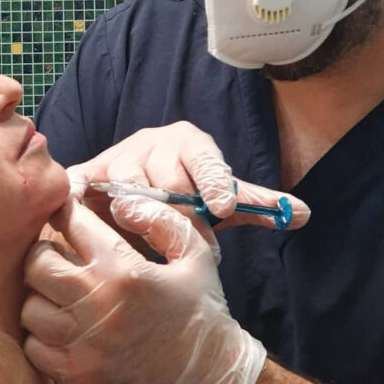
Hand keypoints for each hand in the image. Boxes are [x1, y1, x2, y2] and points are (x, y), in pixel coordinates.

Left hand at [22, 194, 266, 383]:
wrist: (208, 381)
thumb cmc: (201, 311)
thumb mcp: (196, 254)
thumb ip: (159, 220)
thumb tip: (120, 202)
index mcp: (124, 270)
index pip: (73, 225)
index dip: (66, 211)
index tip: (66, 211)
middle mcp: (96, 304)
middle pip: (38, 264)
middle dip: (44, 251)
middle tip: (57, 251)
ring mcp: (82, 343)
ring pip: (30, 306)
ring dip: (40, 293)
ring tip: (58, 289)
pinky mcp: (76, 375)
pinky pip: (33, 346)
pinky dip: (40, 332)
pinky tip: (60, 324)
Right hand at [66, 121, 309, 228]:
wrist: (134, 183)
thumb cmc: (185, 193)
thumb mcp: (221, 198)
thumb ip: (257, 204)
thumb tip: (305, 213)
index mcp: (190, 142)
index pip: (204, 157)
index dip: (212, 181)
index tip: (223, 207)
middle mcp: (152, 143)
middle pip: (166, 176)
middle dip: (179, 211)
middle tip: (191, 241)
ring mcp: (117, 156)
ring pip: (126, 183)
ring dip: (137, 210)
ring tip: (145, 233)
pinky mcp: (86, 171)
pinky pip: (79, 182)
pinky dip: (78, 195)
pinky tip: (79, 211)